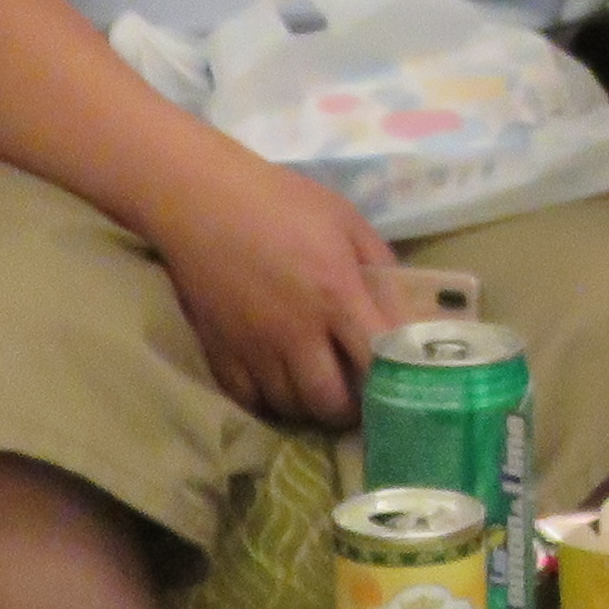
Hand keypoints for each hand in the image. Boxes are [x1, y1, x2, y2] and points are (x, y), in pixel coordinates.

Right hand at [143, 157, 404, 427]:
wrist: (203, 199)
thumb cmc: (283, 202)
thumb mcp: (347, 222)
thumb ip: (381, 269)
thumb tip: (405, 316)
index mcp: (336, 295)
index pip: (376, 361)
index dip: (393, 381)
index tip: (398, 383)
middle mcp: (296, 331)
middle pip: (330, 402)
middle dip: (351, 408)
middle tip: (357, 396)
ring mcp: (254, 347)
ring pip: (290, 406)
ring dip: (311, 406)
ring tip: (320, 389)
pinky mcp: (220, 351)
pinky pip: (248, 399)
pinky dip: (269, 401)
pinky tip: (280, 384)